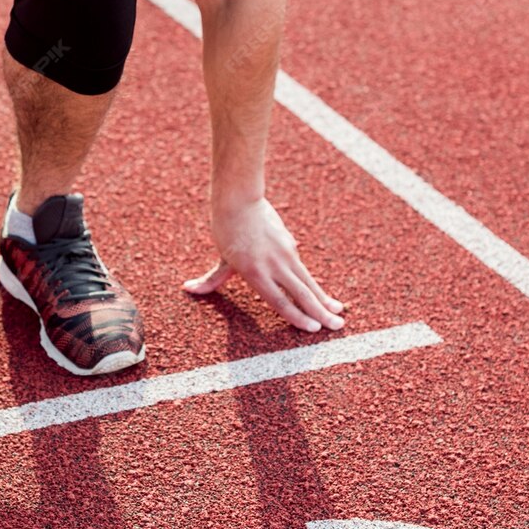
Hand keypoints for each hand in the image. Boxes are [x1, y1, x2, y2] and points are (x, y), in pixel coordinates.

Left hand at [183, 197, 344, 332]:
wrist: (239, 200)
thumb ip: (212, 279)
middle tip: (337, 327)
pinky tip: (325, 298)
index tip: (312, 328)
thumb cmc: (226, 230)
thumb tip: (188, 289)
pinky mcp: (290, 245)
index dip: (295, 316)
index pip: (279, 300)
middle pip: (301, 294)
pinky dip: (315, 286)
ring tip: (340, 314)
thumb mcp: (222, 258)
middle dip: (320, 312)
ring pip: (308, 282)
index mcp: (254, 272)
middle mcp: (273, 265)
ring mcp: (285, 254)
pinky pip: (304, 272)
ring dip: (324, 300)